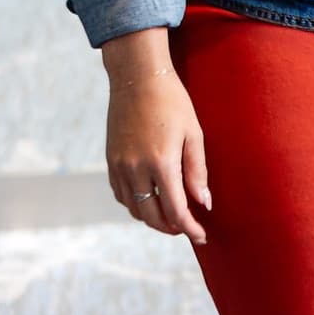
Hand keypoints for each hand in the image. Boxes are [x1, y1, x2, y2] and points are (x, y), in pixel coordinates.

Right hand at [102, 29, 210, 239]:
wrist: (137, 79)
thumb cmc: (173, 103)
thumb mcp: (194, 135)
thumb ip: (197, 172)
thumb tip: (203, 203)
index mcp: (161, 163)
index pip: (175, 209)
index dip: (189, 227)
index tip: (202, 236)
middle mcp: (135, 168)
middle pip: (151, 215)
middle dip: (171, 228)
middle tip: (188, 229)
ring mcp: (119, 166)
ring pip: (133, 208)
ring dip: (152, 219)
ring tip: (171, 218)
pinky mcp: (110, 160)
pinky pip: (120, 194)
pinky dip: (135, 205)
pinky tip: (150, 201)